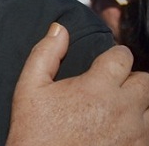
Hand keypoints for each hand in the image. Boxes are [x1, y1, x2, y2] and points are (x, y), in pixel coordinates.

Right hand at [7, 23, 148, 144]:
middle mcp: (122, 110)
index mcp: (97, 88)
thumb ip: (46, 53)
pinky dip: (138, 129)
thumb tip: (59, 29)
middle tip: (112, 85)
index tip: (106, 60)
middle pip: (145, 81)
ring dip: (138, 105)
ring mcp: (134, 135)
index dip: (114, 55)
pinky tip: (118, 130)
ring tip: (115, 110)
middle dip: (131, 78)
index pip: (122, 56)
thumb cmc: (34, 132)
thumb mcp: (29, 86)